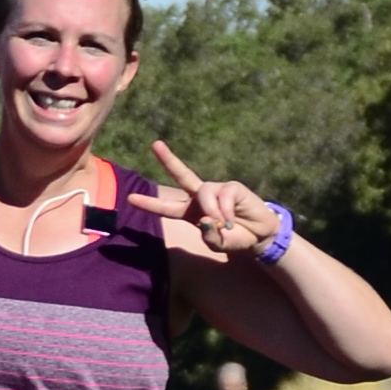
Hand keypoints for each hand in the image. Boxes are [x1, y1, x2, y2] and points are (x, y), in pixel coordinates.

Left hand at [149, 137, 284, 263]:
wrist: (259, 236)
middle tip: (156, 144)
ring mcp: (216, 190)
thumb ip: (208, 236)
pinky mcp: (232, 187)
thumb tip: (205, 218)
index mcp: (190, 212)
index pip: (166, 207)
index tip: (130, 198)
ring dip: (213, 213)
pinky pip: (223, 197)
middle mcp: (201, 197)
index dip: (149, 203)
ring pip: (204, 194)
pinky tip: (233, 220)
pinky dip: (225, 212)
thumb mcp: (218, 244)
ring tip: (225, 225)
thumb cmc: (234, 238)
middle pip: (182, 175)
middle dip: (168, 160)